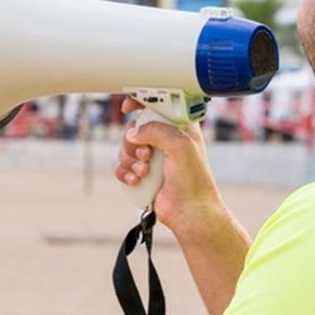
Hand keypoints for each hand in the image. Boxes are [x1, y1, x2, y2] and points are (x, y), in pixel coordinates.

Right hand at [113, 96, 222, 238]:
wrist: (188, 212)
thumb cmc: (193, 181)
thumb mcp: (180, 146)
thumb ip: (157, 130)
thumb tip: (134, 133)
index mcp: (178, 128)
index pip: (157, 105)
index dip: (141, 102)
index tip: (128, 108)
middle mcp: (164, 140)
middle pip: (134, 128)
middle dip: (134, 142)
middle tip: (148, 155)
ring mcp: (152, 157)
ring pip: (125, 147)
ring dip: (130, 160)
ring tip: (145, 172)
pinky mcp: (142, 173)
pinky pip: (121, 165)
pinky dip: (125, 172)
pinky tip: (137, 180)